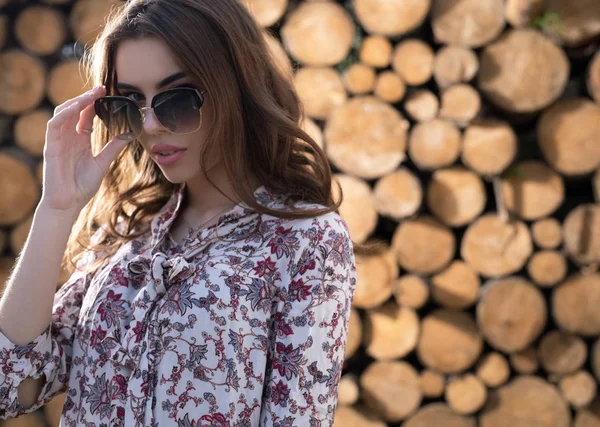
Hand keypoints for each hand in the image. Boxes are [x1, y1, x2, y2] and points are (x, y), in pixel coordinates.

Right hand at [40, 86, 133, 212]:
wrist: (69, 204)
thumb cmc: (82, 186)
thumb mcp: (102, 163)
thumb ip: (113, 148)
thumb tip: (130, 134)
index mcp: (80, 139)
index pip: (86, 115)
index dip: (94, 103)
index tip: (107, 92)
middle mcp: (68, 137)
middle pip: (75, 110)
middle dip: (86, 98)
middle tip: (101, 88)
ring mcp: (58, 140)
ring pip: (63, 113)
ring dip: (76, 102)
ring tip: (91, 95)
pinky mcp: (51, 147)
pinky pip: (54, 125)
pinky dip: (64, 114)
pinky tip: (77, 107)